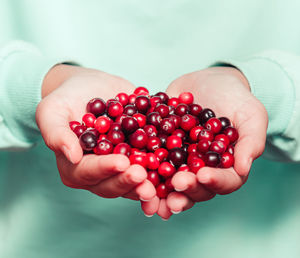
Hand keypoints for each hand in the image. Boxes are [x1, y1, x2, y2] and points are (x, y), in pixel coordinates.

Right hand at [36, 65, 156, 213]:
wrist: (91, 87)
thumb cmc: (66, 98)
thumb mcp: (52, 111)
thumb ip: (56, 133)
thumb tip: (71, 156)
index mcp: (76, 167)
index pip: (88, 172)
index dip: (105, 169)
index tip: (121, 162)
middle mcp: (99, 173)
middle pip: (113, 183)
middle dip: (129, 181)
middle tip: (143, 175)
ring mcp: (121, 167)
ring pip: (134, 180)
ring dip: (149, 181)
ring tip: (163, 176)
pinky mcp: (138, 155)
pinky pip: (151, 164)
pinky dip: (163, 166)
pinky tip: (176, 165)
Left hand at [157, 66, 267, 218]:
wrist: (209, 81)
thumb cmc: (235, 98)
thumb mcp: (251, 115)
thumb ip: (251, 141)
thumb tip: (243, 169)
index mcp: (225, 166)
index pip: (225, 182)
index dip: (214, 182)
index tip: (203, 176)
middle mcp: (201, 168)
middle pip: (195, 187)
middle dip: (185, 190)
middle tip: (176, 184)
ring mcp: (179, 160)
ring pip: (170, 180)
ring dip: (160, 191)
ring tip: (150, 194)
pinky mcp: (161, 147)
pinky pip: (151, 158)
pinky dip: (142, 165)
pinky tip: (132, 168)